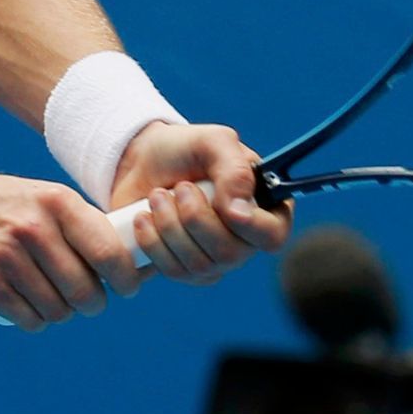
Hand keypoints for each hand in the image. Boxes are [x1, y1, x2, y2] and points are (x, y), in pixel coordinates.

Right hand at [0, 173, 147, 331]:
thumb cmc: (6, 209)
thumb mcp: (45, 199)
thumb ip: (86, 228)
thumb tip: (141, 266)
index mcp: (57, 202)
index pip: (108, 252)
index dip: (126, 278)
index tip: (126, 287)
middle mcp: (33, 227)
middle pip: (85, 291)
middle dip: (91, 302)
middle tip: (85, 298)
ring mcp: (6, 256)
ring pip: (58, 311)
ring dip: (59, 311)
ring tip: (48, 295)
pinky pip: (28, 320)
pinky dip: (32, 318)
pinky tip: (24, 302)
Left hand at [109, 121, 292, 284]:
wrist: (140, 161)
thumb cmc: (184, 149)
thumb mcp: (214, 142)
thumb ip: (235, 171)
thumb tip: (239, 212)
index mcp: (263, 207)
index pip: (272, 235)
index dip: (251, 227)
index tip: (226, 209)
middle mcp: (245, 240)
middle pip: (229, 254)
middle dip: (194, 218)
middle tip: (179, 187)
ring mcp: (215, 260)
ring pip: (199, 265)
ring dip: (169, 225)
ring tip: (156, 196)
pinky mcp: (186, 270)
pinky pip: (173, 271)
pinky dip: (153, 242)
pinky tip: (143, 217)